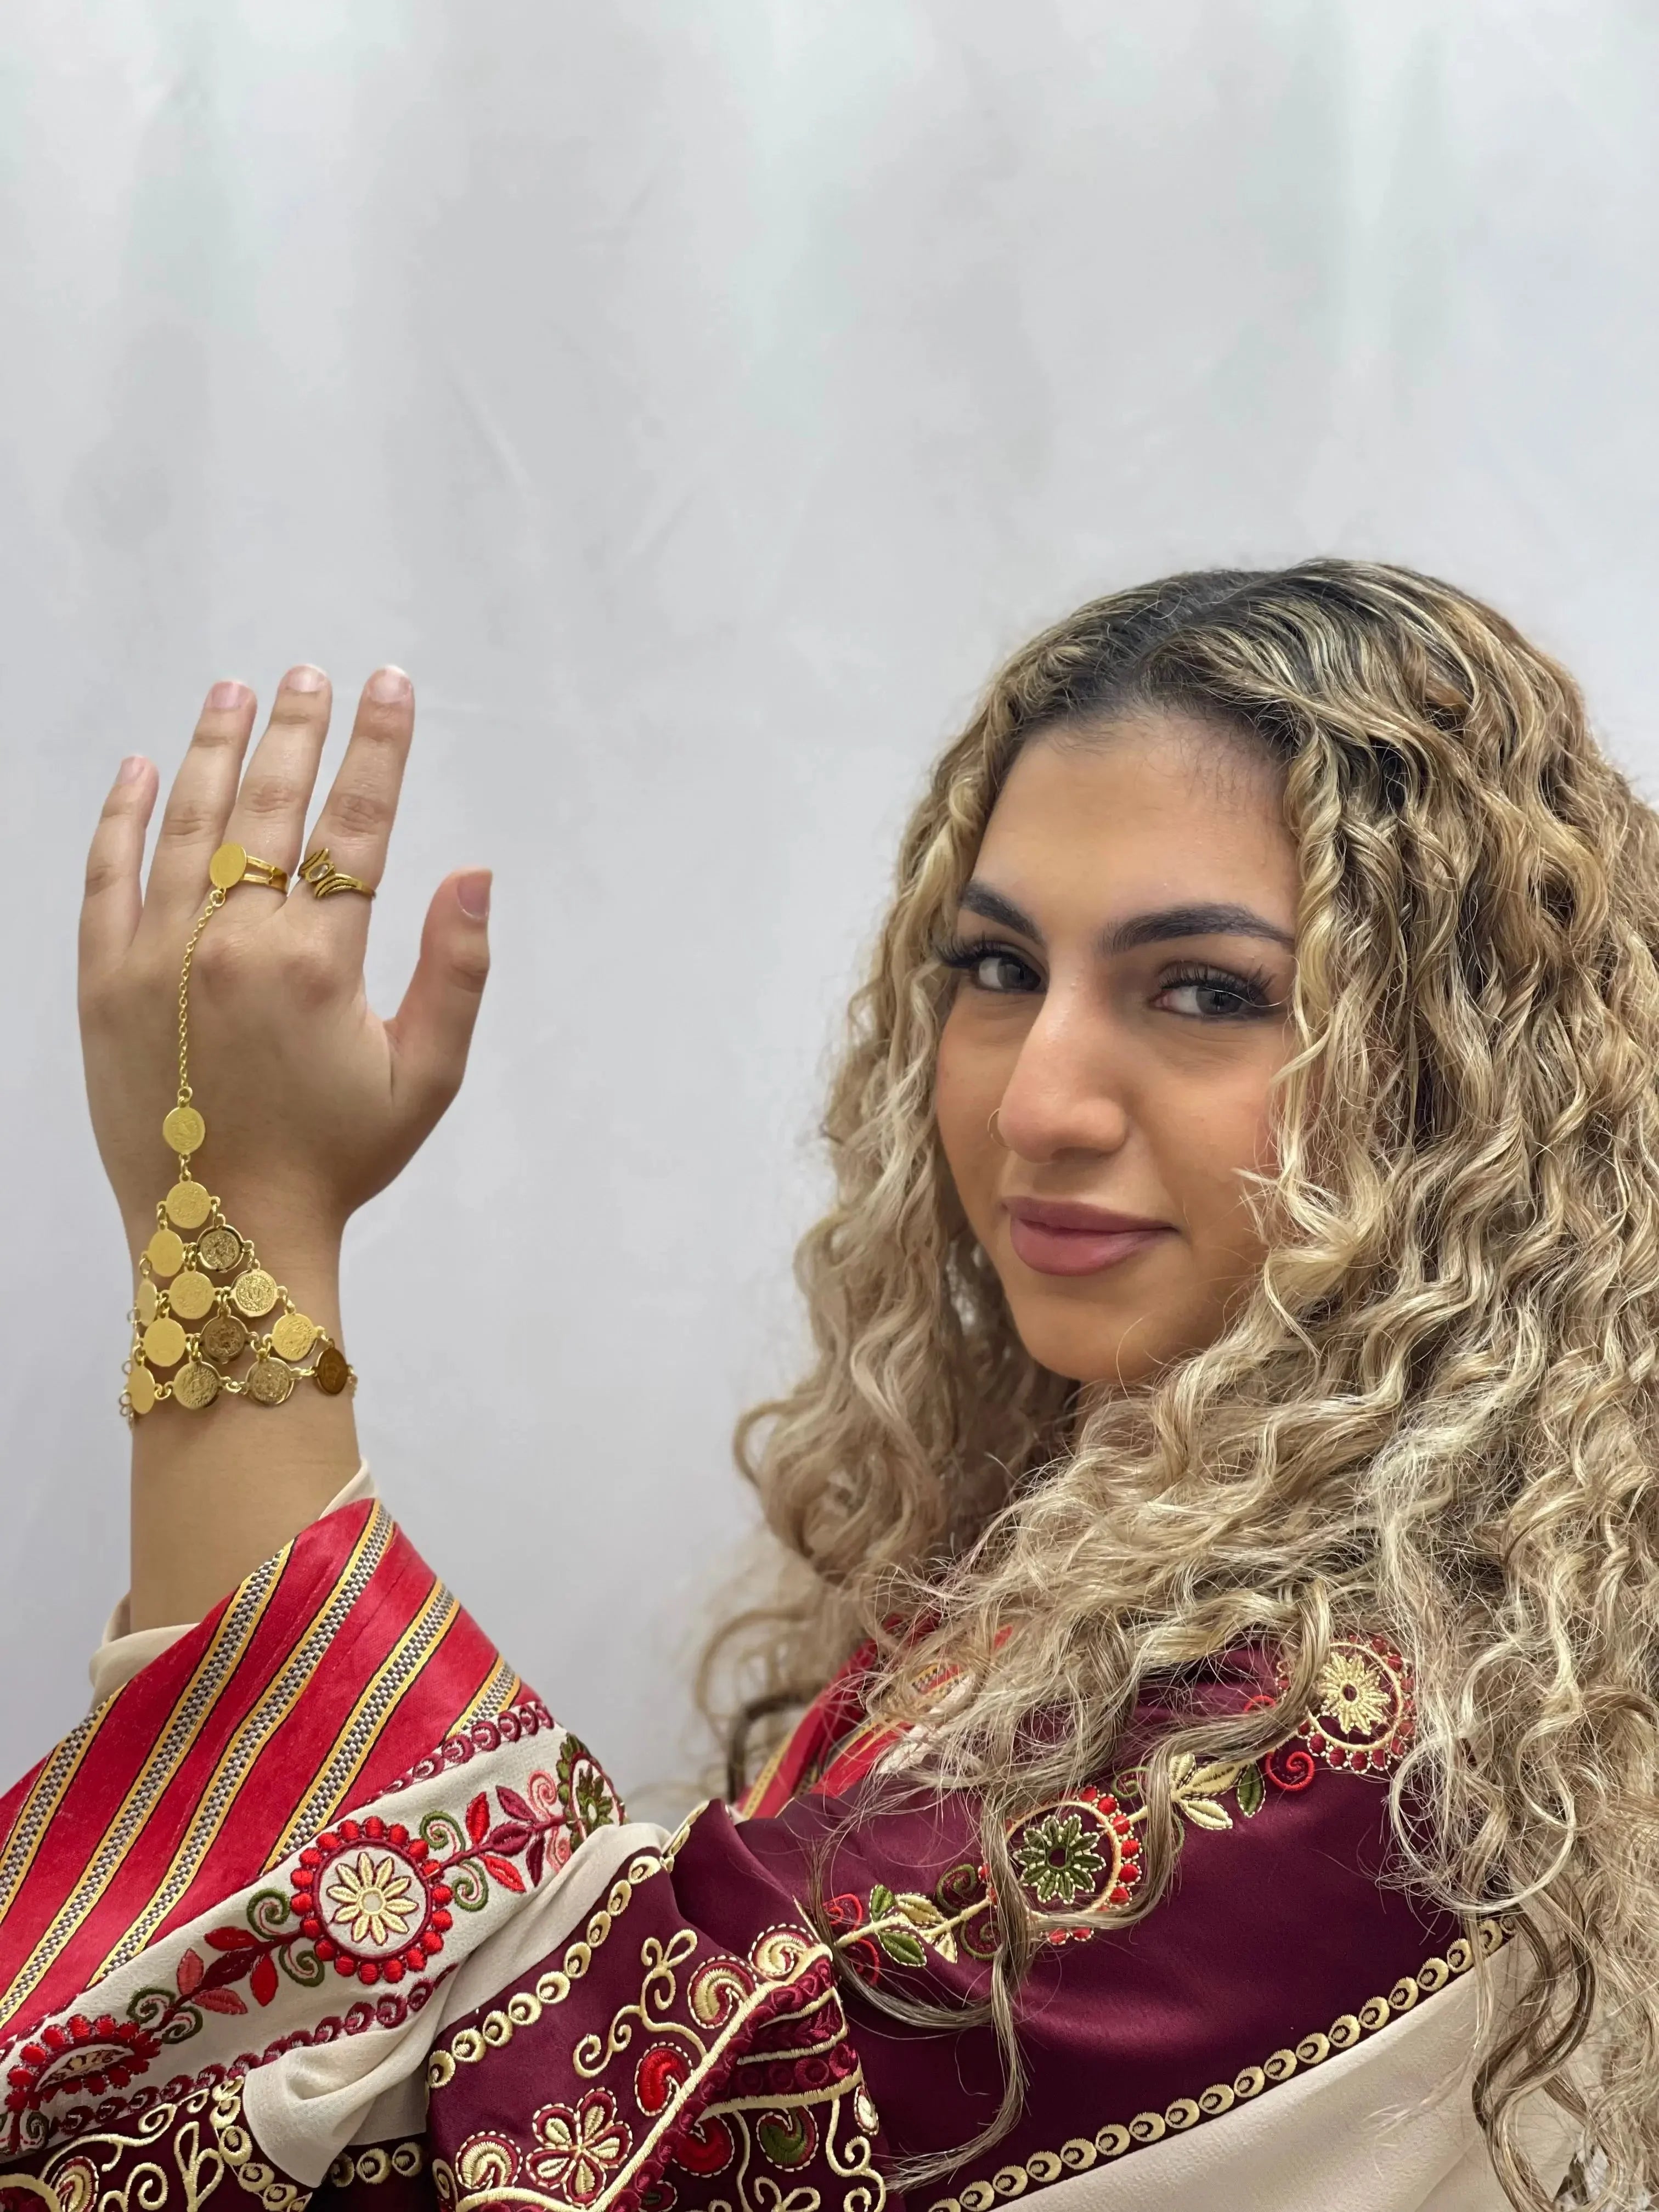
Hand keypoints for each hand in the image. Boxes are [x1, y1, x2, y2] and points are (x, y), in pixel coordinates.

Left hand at [80, 667, 490, 1272]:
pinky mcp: (101, 983)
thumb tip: (475, 871)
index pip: (357, 824)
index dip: (379, 747)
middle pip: (270, 805)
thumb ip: (457, 971)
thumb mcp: (426, 1078)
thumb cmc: (339, 1160)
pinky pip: (105, 877)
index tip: (389, 686)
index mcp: (320, 962)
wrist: (224, 1239)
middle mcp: (234, 944)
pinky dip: (123, 817)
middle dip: (297, 728)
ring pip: (187, 825)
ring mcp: (157, 957)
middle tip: (309, 672)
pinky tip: (143, 769)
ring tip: (235, 690)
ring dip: (215, 749)